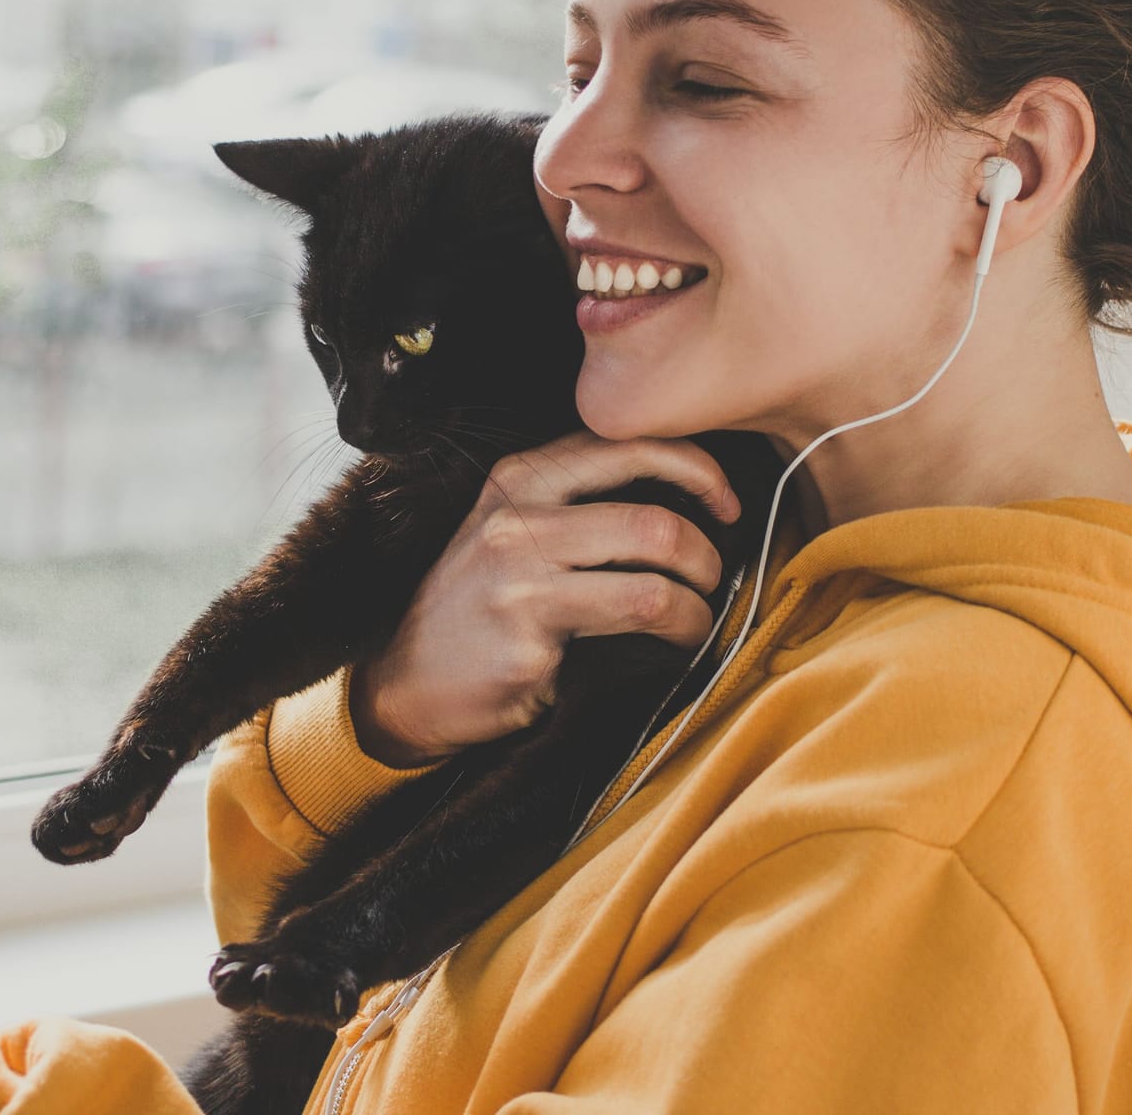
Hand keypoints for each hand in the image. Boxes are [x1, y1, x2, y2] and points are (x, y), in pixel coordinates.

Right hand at [349, 430, 740, 765]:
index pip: (627, 446)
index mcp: (519, 478)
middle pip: (653, 520)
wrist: (407, 685)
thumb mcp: (512, 530)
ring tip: (696, 618)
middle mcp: (517, 518)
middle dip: (705, 553)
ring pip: (653, 580)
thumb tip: (685, 491)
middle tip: (712, 576)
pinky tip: (671, 646)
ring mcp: (520, 579)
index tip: (724, 502)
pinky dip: (676, 636)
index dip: (696, 469)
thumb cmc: (477, 607)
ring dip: (697, 604)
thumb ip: (578, 500)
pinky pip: (635, 627)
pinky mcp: (530, 638)